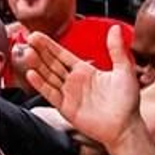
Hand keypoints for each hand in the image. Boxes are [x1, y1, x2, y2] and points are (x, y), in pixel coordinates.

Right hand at [23, 27, 141, 153]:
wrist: (125, 127)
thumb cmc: (127, 102)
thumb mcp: (124, 70)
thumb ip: (116, 49)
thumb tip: (114, 28)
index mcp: (85, 71)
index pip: (62, 55)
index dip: (49, 45)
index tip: (37, 35)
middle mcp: (73, 82)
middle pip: (51, 63)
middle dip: (39, 51)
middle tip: (28, 39)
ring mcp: (68, 95)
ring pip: (48, 76)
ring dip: (37, 65)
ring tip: (27, 53)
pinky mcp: (65, 108)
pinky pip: (50, 94)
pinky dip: (40, 84)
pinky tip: (32, 74)